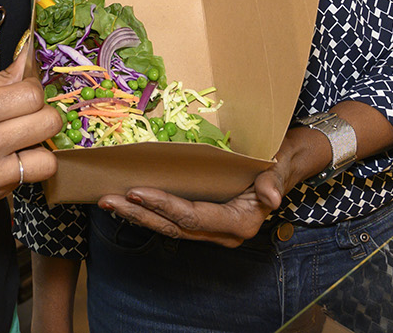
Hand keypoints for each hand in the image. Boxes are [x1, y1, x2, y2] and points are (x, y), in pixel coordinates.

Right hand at [0, 52, 62, 208]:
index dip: (32, 89)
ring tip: (19, 140)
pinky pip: (25, 181)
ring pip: (47, 162)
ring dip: (38, 147)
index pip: (31, 96)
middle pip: (47, 125)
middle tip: (25, 114)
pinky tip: (0, 158)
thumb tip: (29, 62)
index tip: (23, 92)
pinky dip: (20, 167)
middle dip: (42, 114)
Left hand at [95, 124, 339, 247]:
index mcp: (240, 223)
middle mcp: (223, 232)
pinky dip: (149, 212)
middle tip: (108, 200)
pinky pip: (172, 221)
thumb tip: (270, 197)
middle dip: (139, 214)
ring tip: (108, 202)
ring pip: (169, 227)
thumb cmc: (278, 161)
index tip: (138, 192)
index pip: (193, 217)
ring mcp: (212, 229)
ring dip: (137, 215)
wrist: (284, 164)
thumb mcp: (278, 167)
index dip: (164, 206)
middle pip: (174, 227)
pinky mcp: (203, 221)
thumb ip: (273, 182)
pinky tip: (127, 202)